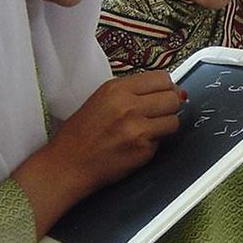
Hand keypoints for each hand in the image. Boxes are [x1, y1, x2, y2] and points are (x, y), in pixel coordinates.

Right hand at [14, 71, 180, 235]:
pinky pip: (163, 141)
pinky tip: (138, 144)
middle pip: (173, 98)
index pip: (162, 78)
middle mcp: (128, 106)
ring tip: (148, 129)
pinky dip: (155, 143)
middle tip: (159, 112)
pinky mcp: (143, 150)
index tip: (164, 93)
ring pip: (174, 120)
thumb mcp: (102, 99)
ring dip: (166, 125)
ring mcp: (138, 129)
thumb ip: (133, 92)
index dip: (166, 87)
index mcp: (116, 88)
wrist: (69, 164)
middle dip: (170, 105)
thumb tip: (170, 90)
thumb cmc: (82, 133)